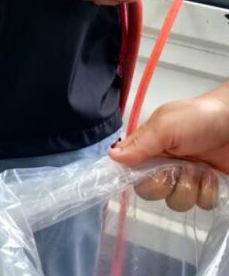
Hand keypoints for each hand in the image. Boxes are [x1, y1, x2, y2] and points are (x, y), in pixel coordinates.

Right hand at [112, 84, 228, 209]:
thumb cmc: (198, 118)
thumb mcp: (166, 126)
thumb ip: (140, 143)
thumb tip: (111, 157)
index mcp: (148, 150)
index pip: (130, 173)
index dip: (136, 178)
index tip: (149, 174)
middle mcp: (163, 167)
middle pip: (150, 192)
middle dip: (165, 184)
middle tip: (178, 169)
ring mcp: (185, 180)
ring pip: (176, 202)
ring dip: (190, 188)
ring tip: (201, 169)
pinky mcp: (205, 190)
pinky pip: (200, 205)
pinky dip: (207, 192)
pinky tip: (212, 175)